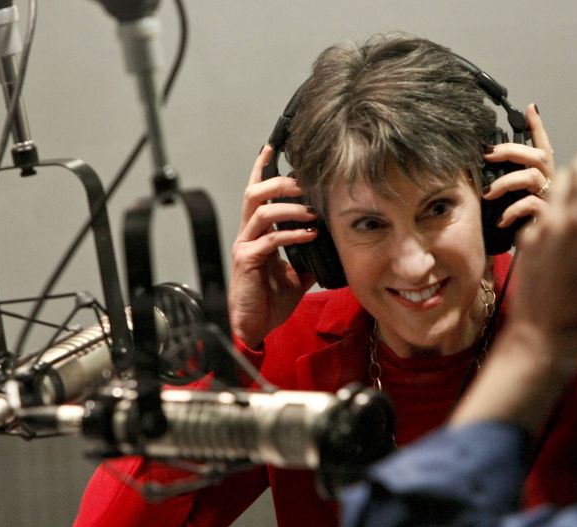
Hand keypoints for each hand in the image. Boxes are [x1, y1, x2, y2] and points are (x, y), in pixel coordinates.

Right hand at [229, 146, 318, 348]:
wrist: (255, 327)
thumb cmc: (270, 301)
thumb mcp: (297, 275)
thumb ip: (308, 255)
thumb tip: (331, 242)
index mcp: (257, 234)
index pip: (257, 195)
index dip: (261, 170)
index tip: (271, 149)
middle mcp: (248, 235)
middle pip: (255, 194)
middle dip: (280, 182)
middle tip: (304, 182)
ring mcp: (245, 247)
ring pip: (261, 212)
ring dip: (290, 208)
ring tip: (312, 212)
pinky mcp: (247, 262)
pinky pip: (270, 240)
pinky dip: (292, 235)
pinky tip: (309, 236)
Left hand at [483, 103, 555, 227]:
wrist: (548, 264)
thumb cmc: (531, 229)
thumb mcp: (520, 204)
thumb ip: (513, 187)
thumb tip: (489, 171)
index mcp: (548, 177)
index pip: (545, 146)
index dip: (538, 127)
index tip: (529, 108)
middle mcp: (554, 184)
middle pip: (538, 155)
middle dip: (511, 151)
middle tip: (488, 154)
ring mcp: (553, 200)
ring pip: (531, 177)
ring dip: (506, 181)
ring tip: (488, 193)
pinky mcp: (549, 217)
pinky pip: (530, 205)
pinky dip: (512, 210)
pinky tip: (501, 219)